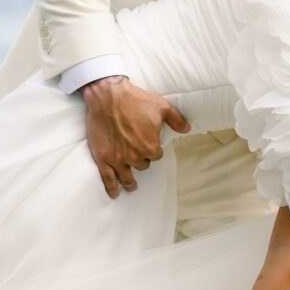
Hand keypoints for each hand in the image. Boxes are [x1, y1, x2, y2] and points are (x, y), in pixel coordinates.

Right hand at [82, 76, 190, 198]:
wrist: (108, 96)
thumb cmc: (135, 100)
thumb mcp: (162, 106)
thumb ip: (176, 120)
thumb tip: (187, 129)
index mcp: (150, 146)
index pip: (156, 156)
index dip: (153, 149)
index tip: (148, 143)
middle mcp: (135, 156)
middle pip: (142, 165)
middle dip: (140, 159)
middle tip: (136, 153)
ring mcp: (117, 159)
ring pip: (126, 177)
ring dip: (130, 182)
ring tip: (131, 186)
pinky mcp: (102, 157)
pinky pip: (108, 178)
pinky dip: (111, 187)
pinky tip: (114, 194)